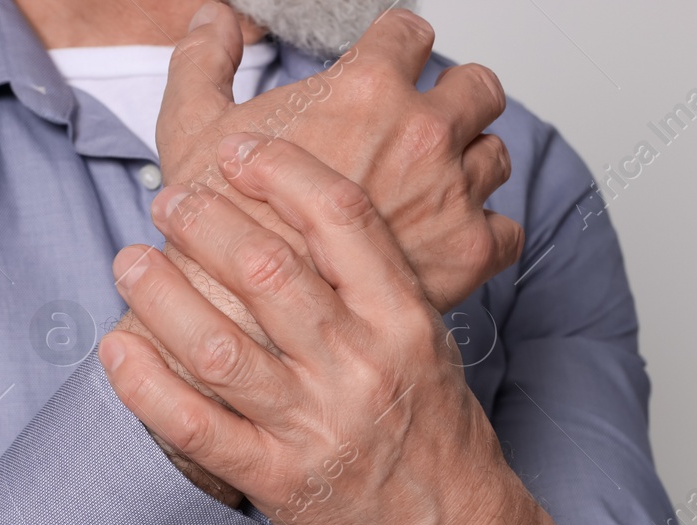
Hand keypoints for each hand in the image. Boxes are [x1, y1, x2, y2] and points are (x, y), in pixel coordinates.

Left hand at [118, 2, 522, 504]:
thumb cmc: (436, 436)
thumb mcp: (430, 343)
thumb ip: (376, 282)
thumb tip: (308, 212)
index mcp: (402, 321)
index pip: (341, 218)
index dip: (280, 172)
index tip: (238, 153)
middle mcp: (358, 367)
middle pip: (267, 269)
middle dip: (204, 222)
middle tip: (171, 202)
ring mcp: (314, 426)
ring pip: (218, 345)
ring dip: (159, 294)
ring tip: (130, 263)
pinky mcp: (276, 479)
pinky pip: (196, 427)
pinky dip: (146, 387)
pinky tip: (115, 351)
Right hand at [159, 2, 521, 310]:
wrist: (245, 322)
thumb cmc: (221, 232)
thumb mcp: (190, 131)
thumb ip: (201, 63)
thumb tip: (212, 20)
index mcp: (366, 89)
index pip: (409, 33)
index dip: (396, 50)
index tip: (387, 72)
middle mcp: (422, 133)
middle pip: (476, 88)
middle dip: (454, 102)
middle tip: (423, 131)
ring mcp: (452, 193)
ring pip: (495, 155)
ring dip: (469, 168)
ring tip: (432, 192)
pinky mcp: (469, 253)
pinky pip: (507, 229)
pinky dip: (486, 236)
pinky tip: (451, 244)